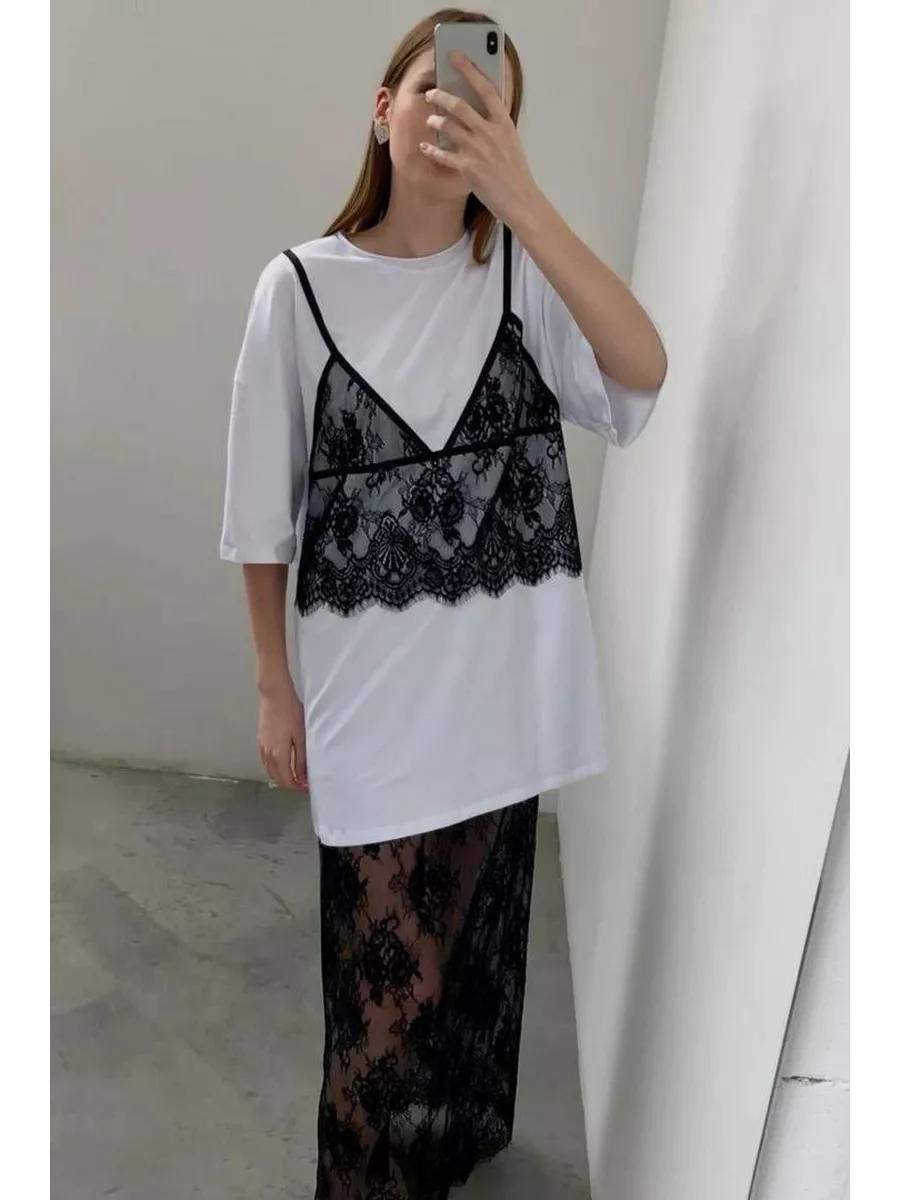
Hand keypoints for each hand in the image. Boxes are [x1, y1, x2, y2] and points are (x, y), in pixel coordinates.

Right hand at [257, 683, 307, 791]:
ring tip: (295, 774)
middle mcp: (267, 753)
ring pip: (269, 770)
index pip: (286, 780)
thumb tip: (302, 775)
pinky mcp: (260, 739)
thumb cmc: (290, 712)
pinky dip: (274, 767)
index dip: (296, 787)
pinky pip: (265, 761)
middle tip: (303, 783)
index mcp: (278, 754)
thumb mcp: (300, 736)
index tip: (306, 788)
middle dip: (289, 784)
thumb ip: (301, 758)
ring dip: (281, 776)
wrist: (274, 694)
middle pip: (276, 778)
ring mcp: (262, 746)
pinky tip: (283, 762)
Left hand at [421, 53, 541, 225]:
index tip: (456, 57)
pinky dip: (431, 149)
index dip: (469, 69)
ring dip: (435, 121)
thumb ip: (496, 124)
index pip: (486, 88)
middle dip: (441, 96)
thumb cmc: (515, 172)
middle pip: (460, 105)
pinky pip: (443, 154)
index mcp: (503, 123)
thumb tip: (480, 110)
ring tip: (431, 120)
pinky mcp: (467, 168)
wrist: (520, 200)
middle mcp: (489, 132)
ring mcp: (477, 150)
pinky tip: (424, 147)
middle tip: (432, 93)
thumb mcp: (511, 141)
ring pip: (448, 126)